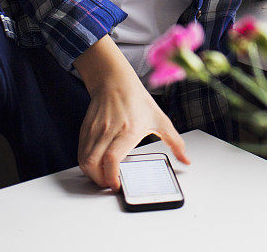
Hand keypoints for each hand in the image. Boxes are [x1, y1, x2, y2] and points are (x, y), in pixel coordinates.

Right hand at [77, 70, 189, 191]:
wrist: (116, 81)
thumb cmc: (138, 100)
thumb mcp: (160, 120)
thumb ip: (175, 142)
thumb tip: (186, 159)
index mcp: (129, 129)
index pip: (112, 159)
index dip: (111, 177)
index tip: (116, 185)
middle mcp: (109, 130)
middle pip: (93, 165)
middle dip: (100, 181)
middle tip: (111, 183)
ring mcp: (95, 130)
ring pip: (84, 161)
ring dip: (92, 174)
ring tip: (104, 176)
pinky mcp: (86, 129)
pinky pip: (80, 152)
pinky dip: (86, 164)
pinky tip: (97, 164)